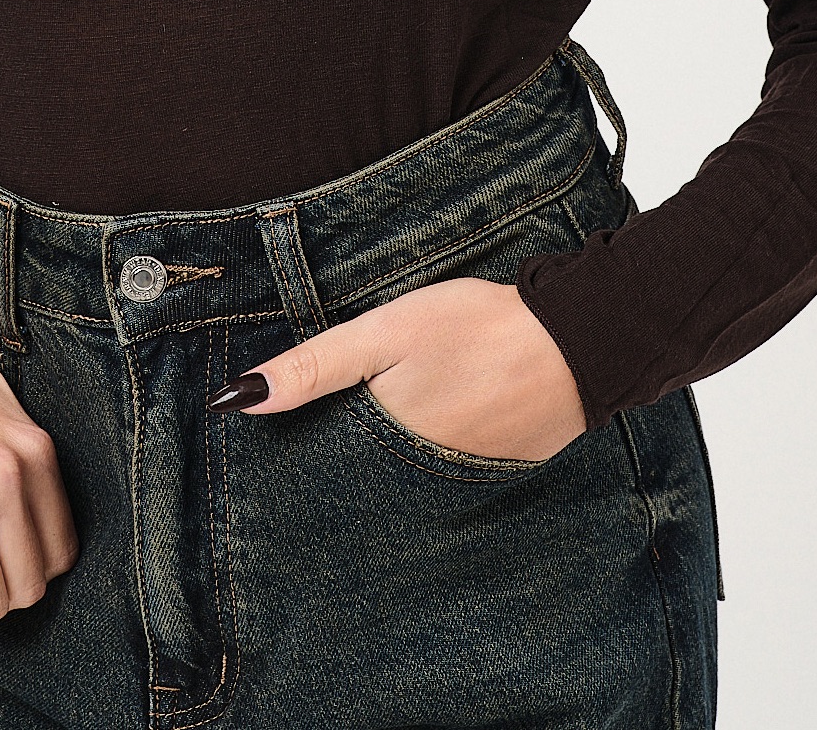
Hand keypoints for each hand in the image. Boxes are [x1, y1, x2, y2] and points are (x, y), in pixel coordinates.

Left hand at [213, 277, 586, 461]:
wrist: (579, 341)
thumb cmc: (476, 329)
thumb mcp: (384, 333)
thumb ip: (314, 366)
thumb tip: (237, 400)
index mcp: (386, 450)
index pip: (321, 481)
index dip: (291, 473)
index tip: (258, 478)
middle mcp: (421, 481)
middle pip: (361, 488)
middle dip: (330, 483)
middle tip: (298, 472)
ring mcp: (464, 480)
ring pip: (403, 485)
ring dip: (378, 476)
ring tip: (350, 459)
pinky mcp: (498, 467)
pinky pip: (445, 476)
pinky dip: (426, 463)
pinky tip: (419, 439)